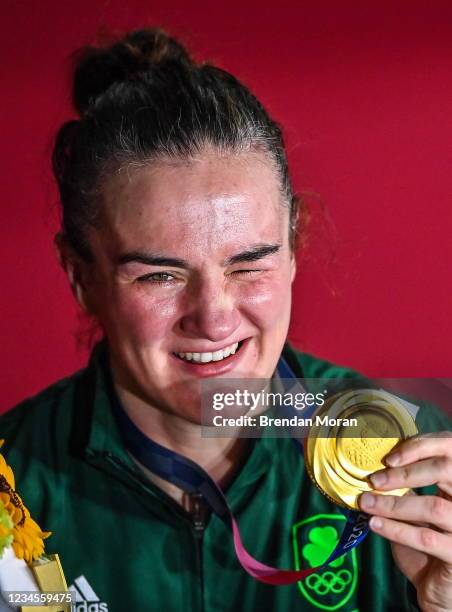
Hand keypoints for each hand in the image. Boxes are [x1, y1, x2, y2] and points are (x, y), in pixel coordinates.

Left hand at [358, 431, 451, 611]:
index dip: (422, 445)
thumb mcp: (418, 510)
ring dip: (394, 504)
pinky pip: (426, 538)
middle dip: (406, 471)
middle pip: (446, 470)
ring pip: (433, 506)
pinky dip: (396, 529)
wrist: (440, 591)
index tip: (390, 456)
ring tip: (367, 502)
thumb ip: (407, 486)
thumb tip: (377, 464)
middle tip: (375, 479)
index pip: (449, 449)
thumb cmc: (428, 545)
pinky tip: (375, 524)